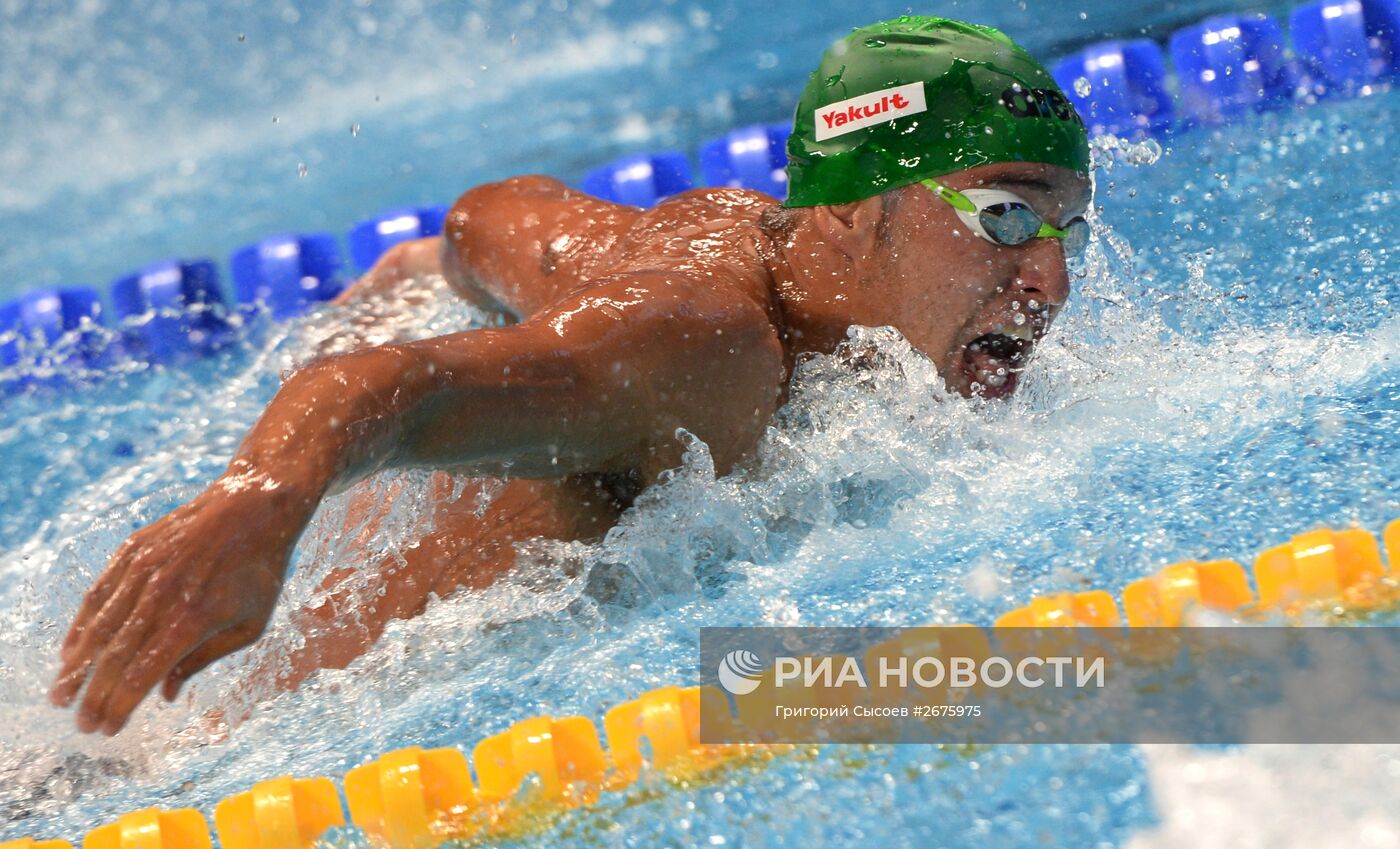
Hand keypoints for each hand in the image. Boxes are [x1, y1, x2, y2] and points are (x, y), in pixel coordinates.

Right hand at [49, 481, 300, 734]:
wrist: (255, 504)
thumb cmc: (260, 570)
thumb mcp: (249, 624)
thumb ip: (204, 660)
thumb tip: (166, 695)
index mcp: (192, 620)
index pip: (142, 674)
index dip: (120, 706)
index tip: (107, 729)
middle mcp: (161, 596)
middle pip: (114, 658)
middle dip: (92, 696)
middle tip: (80, 723)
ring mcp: (142, 570)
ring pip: (98, 627)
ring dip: (76, 666)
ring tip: (61, 694)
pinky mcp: (133, 550)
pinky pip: (99, 593)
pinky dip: (82, 625)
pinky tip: (72, 650)